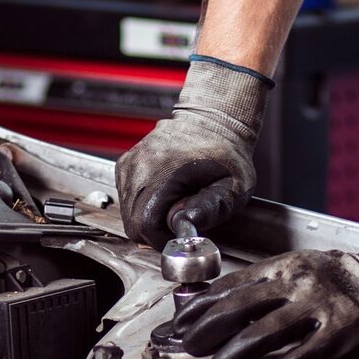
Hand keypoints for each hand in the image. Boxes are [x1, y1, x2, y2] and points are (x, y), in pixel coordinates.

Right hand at [116, 57, 270, 246]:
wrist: (212, 121)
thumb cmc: (225, 153)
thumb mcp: (233, 185)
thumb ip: (212, 208)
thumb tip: (187, 224)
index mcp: (164, 171)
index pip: (144, 225)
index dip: (162, 238)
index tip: (180, 233)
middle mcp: (140, 166)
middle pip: (132, 222)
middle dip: (156, 231)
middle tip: (180, 219)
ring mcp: (129, 164)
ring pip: (127, 212)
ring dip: (149, 217)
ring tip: (174, 202)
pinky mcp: (125, 164)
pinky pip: (126, 198)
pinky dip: (142, 204)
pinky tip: (163, 194)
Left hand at [175, 224, 358, 358]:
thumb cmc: (336, 277)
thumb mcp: (295, 266)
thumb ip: (261, 282)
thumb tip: (215, 302)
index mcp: (280, 266)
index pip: (228, 286)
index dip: (199, 306)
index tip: (179, 323)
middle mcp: (295, 283)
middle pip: (238, 308)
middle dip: (206, 330)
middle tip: (189, 346)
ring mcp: (317, 307)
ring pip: (264, 333)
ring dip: (234, 353)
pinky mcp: (339, 332)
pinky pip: (302, 355)